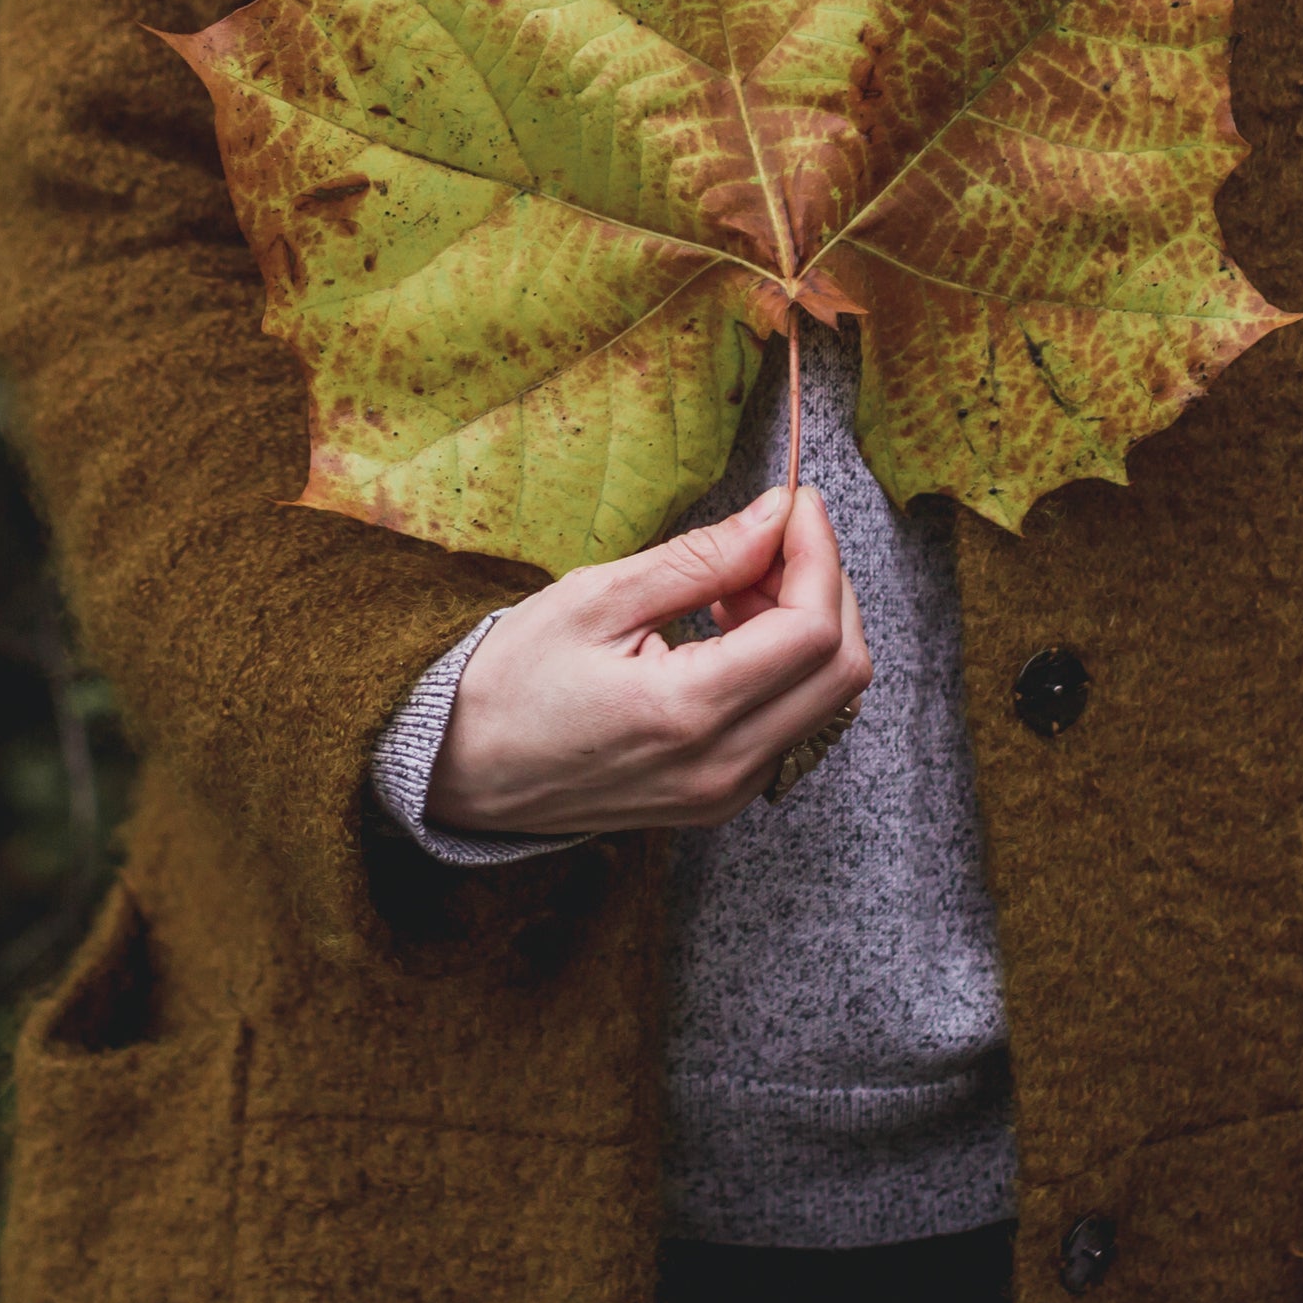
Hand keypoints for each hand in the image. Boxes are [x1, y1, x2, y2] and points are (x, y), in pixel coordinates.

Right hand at [426, 485, 872, 836]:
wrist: (459, 772)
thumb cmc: (509, 681)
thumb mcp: (596, 598)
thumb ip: (700, 559)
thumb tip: (777, 516)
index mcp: (688, 714)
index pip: (812, 630)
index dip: (818, 554)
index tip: (793, 504)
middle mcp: (723, 769)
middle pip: (843, 670)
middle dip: (825, 586)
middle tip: (766, 539)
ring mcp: (727, 793)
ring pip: (828, 699)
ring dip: (806, 625)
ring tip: (732, 586)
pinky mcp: (721, 797)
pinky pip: (794, 724)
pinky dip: (783, 665)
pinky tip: (726, 631)